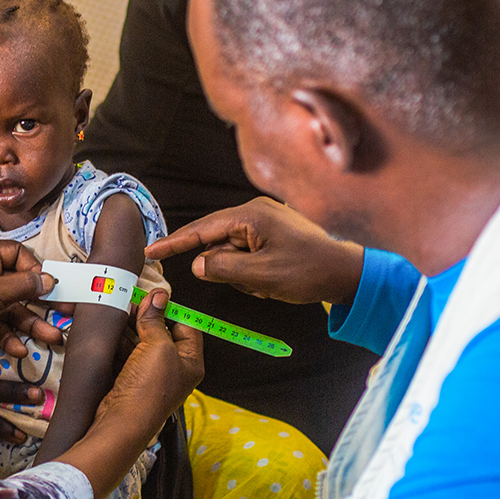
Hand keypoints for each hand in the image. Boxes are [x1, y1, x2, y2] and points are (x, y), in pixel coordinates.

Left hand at [0, 240, 60, 382]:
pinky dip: (12, 340)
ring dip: (34, 326)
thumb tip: (49, 278)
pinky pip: (3, 332)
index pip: (14, 254)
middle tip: (67, 310)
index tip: (47, 283)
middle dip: (42, 301)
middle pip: (20, 286)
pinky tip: (19, 350)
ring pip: (15, 313)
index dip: (32, 266)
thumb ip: (21, 286)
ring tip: (54, 339)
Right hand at [53, 289, 203, 498]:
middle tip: (132, 300)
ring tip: (118, 311)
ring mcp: (151, 375)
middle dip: (147, 317)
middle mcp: (173, 369)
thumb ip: (156, 320)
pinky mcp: (130, 379)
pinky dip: (119, 342)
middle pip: (162, 333)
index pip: (187, 327)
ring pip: (142, 342)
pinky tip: (110, 330)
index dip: (171, 310)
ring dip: (130, 327)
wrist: (121, 422)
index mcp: (190, 362)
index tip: (155, 296)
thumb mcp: (157, 347)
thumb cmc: (148, 388)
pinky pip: (127, 354)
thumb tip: (159, 296)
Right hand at [146, 197, 365, 305]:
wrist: (347, 273)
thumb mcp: (262, 276)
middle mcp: (255, 213)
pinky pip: (248, 256)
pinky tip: (274, 283)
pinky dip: (254, 274)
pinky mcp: (272, 235)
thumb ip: (224, 269)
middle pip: (218, 243)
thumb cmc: (310, 270)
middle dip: (228, 269)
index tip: (151, 252)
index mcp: (251, 215)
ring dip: (244, 276)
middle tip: (254, 284)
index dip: (174, 242)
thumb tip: (199, 264)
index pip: (202, 228)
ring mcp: (265, 223)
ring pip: (233, 254)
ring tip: (270, 285)